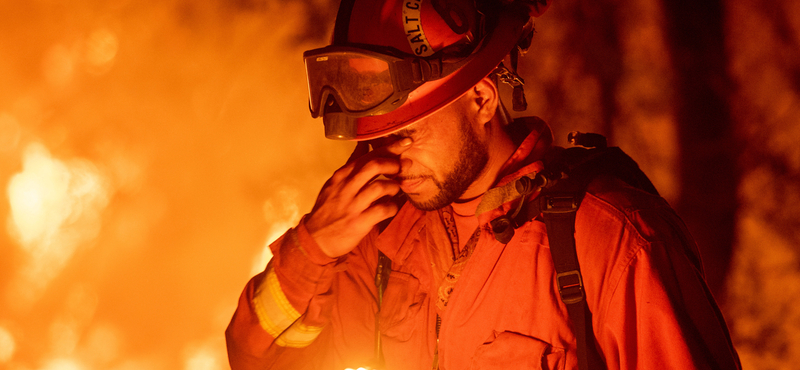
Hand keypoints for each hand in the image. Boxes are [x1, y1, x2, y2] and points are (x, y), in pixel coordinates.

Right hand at [305, 138, 411, 257]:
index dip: (389, 147)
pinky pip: (383, 210)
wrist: (315, 239)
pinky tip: (391, 207)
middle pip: (374, 166)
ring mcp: (353, 205)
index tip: (405, 142)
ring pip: (381, 187)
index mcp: (341, 176)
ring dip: (394, 186)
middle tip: (403, 167)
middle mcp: (346, 187)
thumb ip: (351, 166)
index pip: (367, 155)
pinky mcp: (359, 222)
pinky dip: (392, 207)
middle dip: (393, 163)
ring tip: (395, 190)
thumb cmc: (328, 210)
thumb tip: (364, 145)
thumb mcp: (334, 184)